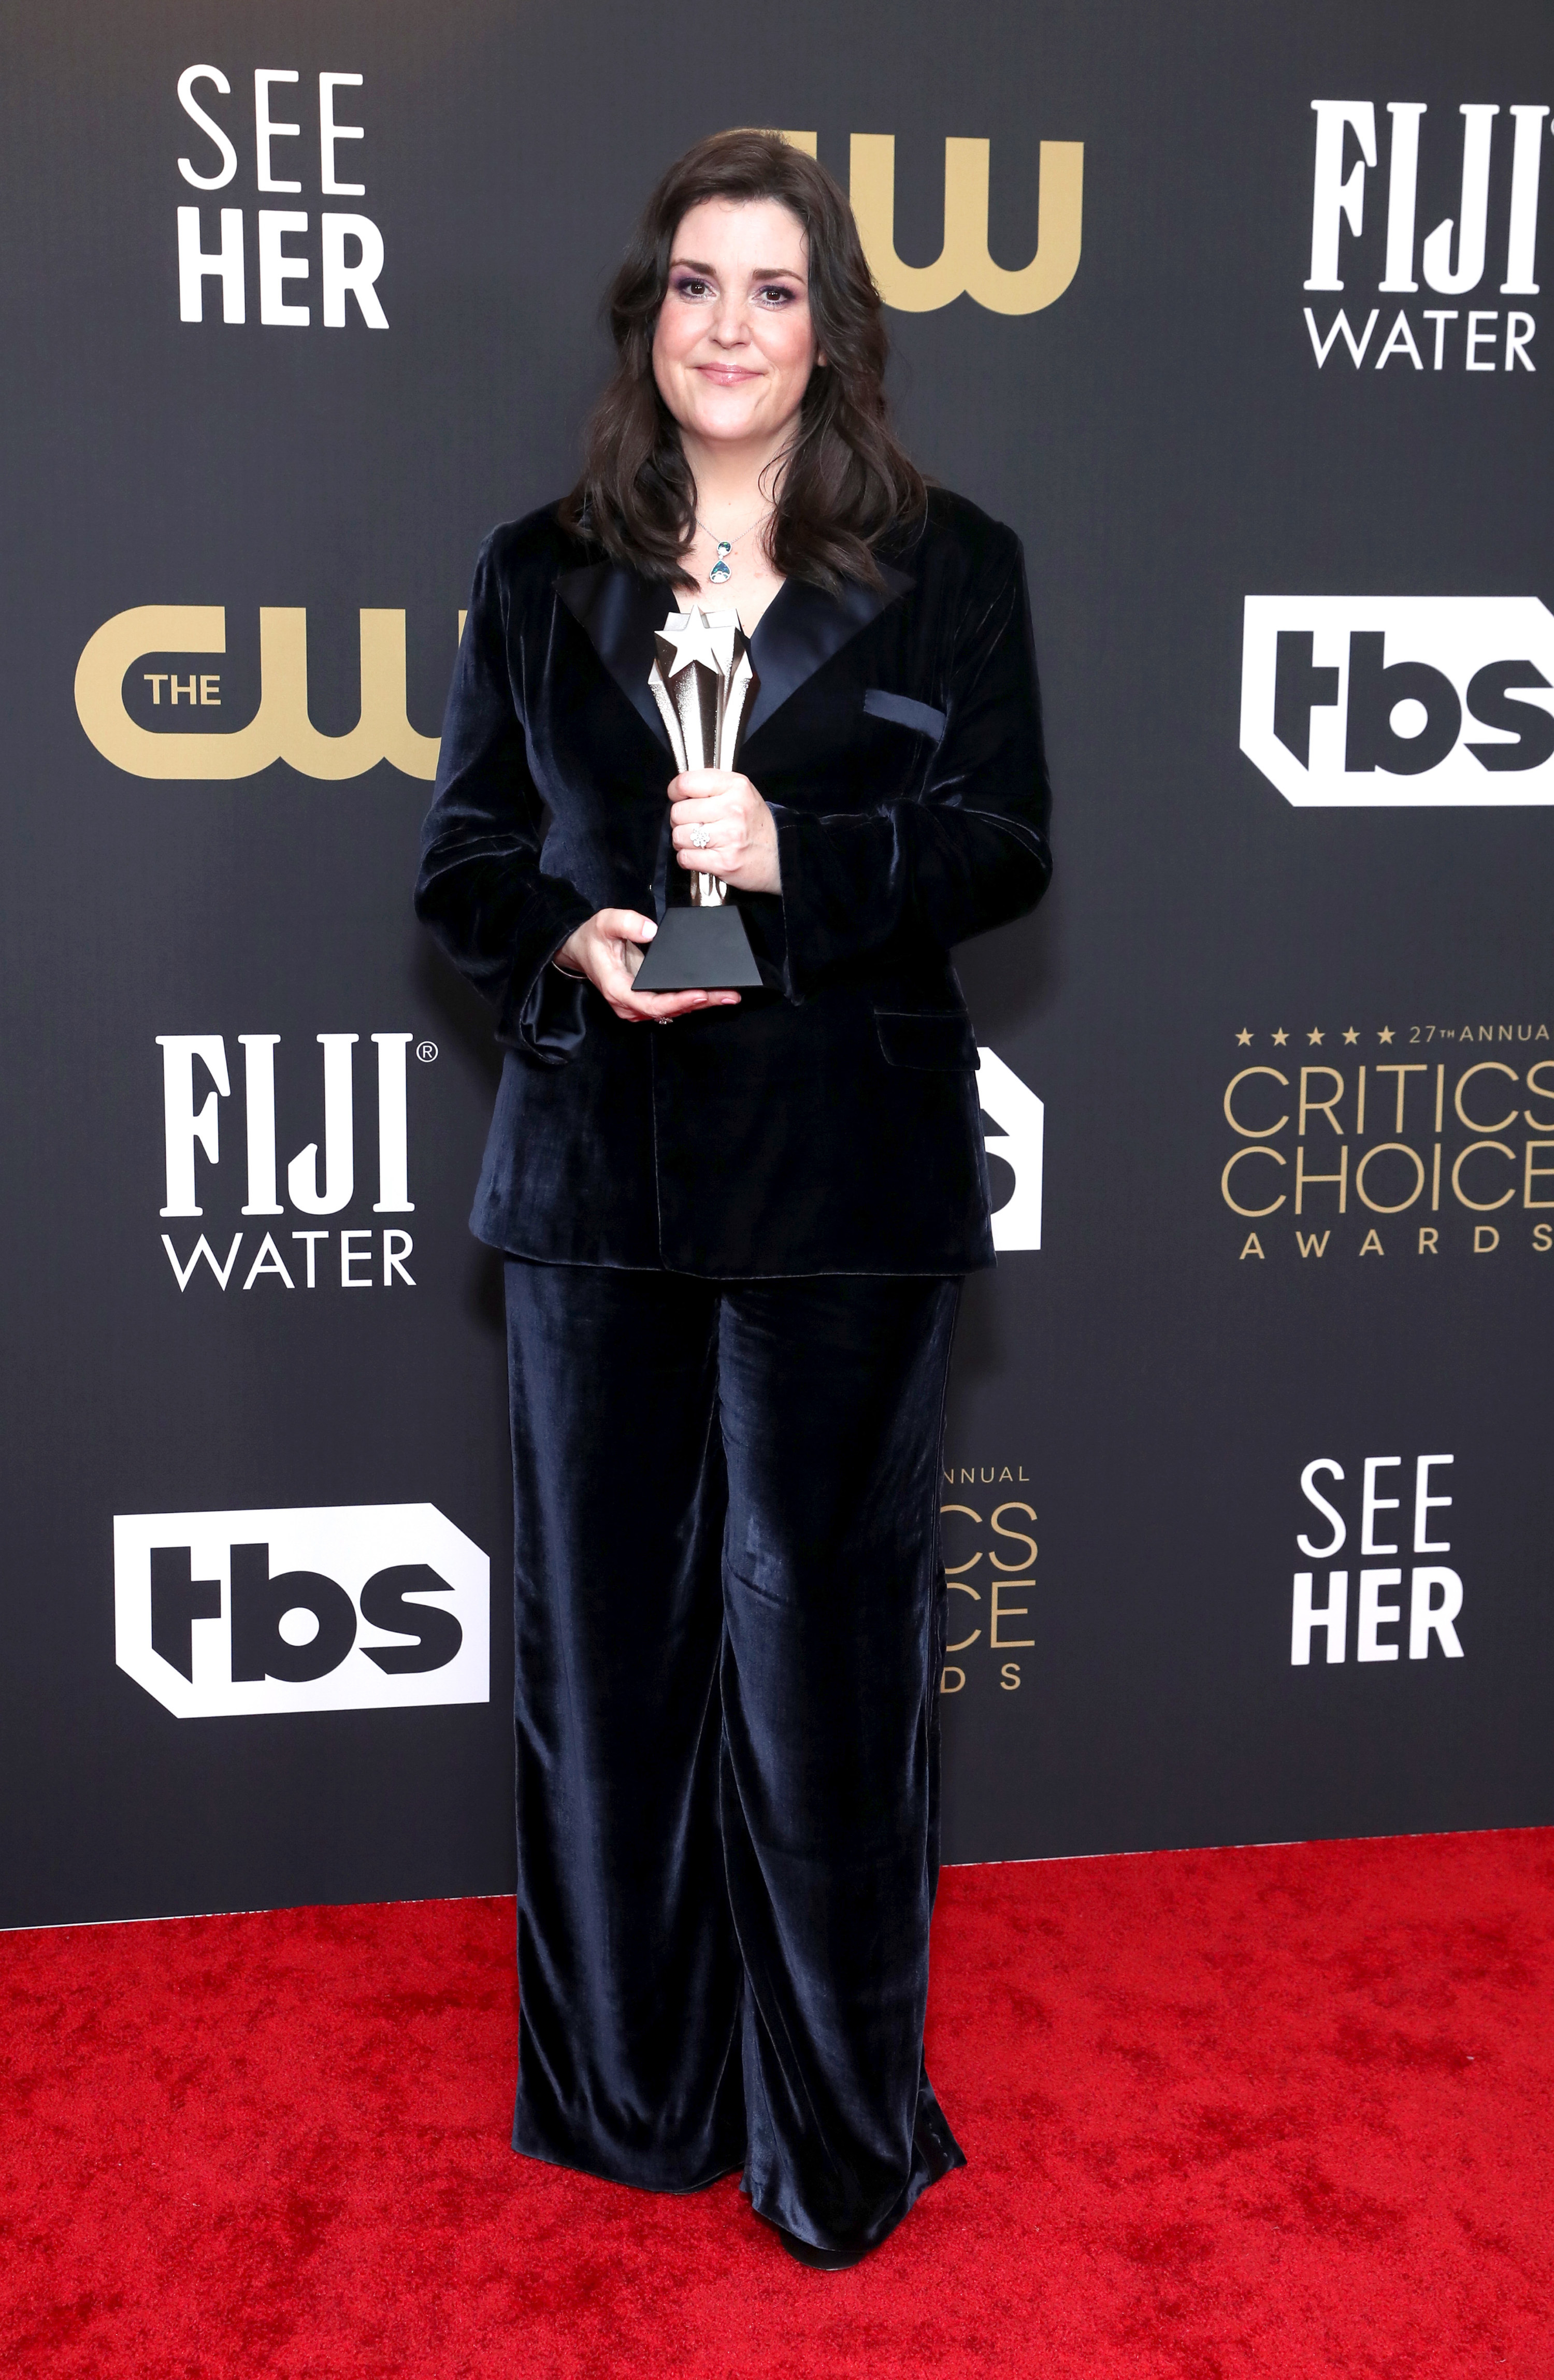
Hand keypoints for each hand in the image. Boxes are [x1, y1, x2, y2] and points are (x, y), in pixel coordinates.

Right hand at [555, 909, 741, 1023]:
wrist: (581, 949)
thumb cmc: (593, 937)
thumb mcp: (605, 922)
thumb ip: (626, 923)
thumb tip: (651, 930)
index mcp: (617, 989)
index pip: (650, 1003)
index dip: (677, 1001)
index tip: (700, 993)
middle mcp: (628, 1004)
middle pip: (668, 1010)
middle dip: (700, 1003)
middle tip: (729, 995)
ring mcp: (636, 1006)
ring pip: (672, 1010)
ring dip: (701, 1004)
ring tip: (729, 996)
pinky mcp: (645, 1001)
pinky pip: (670, 1005)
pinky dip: (692, 1001)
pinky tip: (714, 994)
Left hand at [669, 770, 781, 894]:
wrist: (781, 855)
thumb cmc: (756, 824)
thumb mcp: (741, 793)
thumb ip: (712, 786)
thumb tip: (678, 790)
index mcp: (735, 787)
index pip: (686, 782)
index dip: (676, 792)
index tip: (680, 798)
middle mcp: (733, 809)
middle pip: (678, 812)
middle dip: (680, 821)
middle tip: (695, 824)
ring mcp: (728, 837)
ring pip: (679, 836)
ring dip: (683, 842)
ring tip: (699, 842)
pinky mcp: (723, 862)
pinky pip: (685, 858)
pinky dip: (688, 858)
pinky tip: (701, 855)